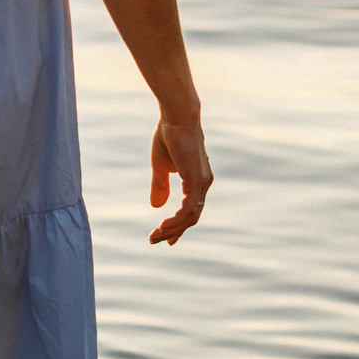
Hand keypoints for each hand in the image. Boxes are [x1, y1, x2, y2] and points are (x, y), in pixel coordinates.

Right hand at [148, 116, 210, 244]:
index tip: (162, 235)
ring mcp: (202, 183)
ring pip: (191, 216)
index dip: (176, 224)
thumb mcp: (161, 166)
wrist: (177, 118)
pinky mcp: (196, 180)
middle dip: (173, 231)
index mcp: (197, 180)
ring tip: (156, 235)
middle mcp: (204, 183)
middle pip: (192, 217)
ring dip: (173, 228)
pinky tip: (163, 224)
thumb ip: (160, 185)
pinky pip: (189, 208)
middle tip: (155, 240)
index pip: (190, 208)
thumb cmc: (169, 137)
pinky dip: (176, 220)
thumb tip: (157, 206)